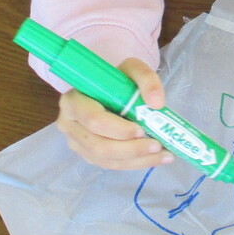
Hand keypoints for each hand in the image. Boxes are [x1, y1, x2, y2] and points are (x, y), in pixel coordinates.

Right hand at [57, 58, 175, 170]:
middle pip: (99, 146)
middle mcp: (69, 125)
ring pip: (106, 160)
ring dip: (137, 160)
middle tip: (158, 145)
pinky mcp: (88, 155)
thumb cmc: (115, 80)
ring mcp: (77, 144)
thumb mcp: (132, 69)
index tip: (142, 129)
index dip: (118, 129)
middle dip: (131, 149)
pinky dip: (135, 163)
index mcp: (73, 102)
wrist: (107, 91)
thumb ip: (146, 80)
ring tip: (164, 155)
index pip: (93, 120)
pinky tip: (154, 158)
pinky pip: (111, 165)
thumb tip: (156, 103)